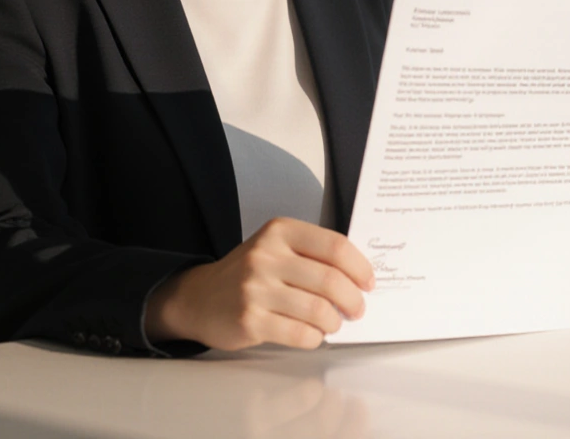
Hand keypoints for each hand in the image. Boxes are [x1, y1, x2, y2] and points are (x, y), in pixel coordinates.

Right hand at [144, 217, 373, 350]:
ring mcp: (256, 288)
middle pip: (330, 279)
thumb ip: (311, 254)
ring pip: (318, 309)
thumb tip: (358, 276)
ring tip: (333, 323)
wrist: (200, 297)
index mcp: (280, 231)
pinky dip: (315, 338)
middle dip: (352, 299)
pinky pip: (299, 333)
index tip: (368, 283)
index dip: (359, 267)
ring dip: (334, 321)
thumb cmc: (249, 273)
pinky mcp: (250, 320)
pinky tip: (313, 335)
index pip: (334, 245)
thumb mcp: (276, 248)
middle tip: (357, 309)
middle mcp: (267, 255)